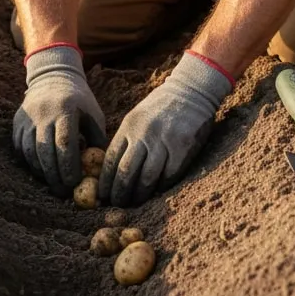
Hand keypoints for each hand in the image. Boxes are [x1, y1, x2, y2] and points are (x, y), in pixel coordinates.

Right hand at [13, 45, 107, 196]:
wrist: (53, 77)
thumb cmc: (79, 101)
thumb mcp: (93, 114)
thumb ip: (98, 139)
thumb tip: (101, 169)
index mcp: (66, 109)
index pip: (65, 143)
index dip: (69, 166)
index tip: (74, 183)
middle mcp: (43, 113)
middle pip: (45, 151)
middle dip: (54, 175)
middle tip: (62, 191)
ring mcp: (27, 117)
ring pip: (30, 152)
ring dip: (41, 171)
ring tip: (52, 183)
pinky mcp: (17, 123)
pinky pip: (21, 148)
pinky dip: (30, 162)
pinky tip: (42, 171)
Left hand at [98, 52, 232, 206]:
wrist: (191, 90)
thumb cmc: (161, 107)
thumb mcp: (137, 116)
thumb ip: (126, 139)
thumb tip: (112, 170)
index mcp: (129, 126)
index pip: (111, 159)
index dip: (105, 182)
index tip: (103, 195)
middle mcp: (144, 133)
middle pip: (125, 173)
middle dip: (119, 194)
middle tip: (118, 205)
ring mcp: (164, 140)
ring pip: (146, 178)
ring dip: (139, 195)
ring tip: (135, 203)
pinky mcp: (183, 147)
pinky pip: (168, 176)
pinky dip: (160, 188)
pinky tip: (156, 193)